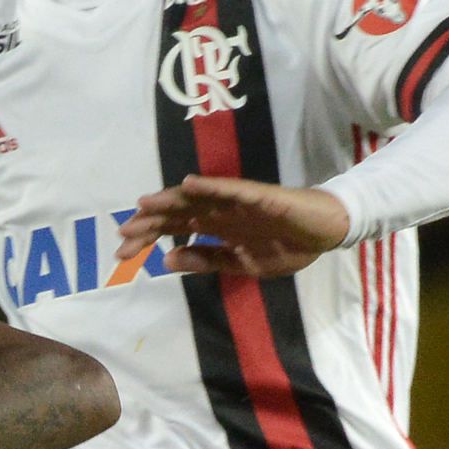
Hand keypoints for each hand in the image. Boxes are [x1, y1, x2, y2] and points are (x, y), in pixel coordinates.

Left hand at [114, 175, 350, 277]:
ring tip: (143, 205)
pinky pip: (231, 189)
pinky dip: (210, 186)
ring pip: (196, 197)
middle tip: (121, 234)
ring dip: (169, 200)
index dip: (146, 239)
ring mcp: (237, 201)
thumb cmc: (287, 245)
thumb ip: (208, 260)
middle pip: (176, 212)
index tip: (121, 254)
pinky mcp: (259, 195)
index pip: (172, 229)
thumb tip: (168, 260)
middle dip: (148, 223)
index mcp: (214, 226)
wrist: (326, 233)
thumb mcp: (242, 264)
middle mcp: (219, 210)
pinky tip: (189, 184)